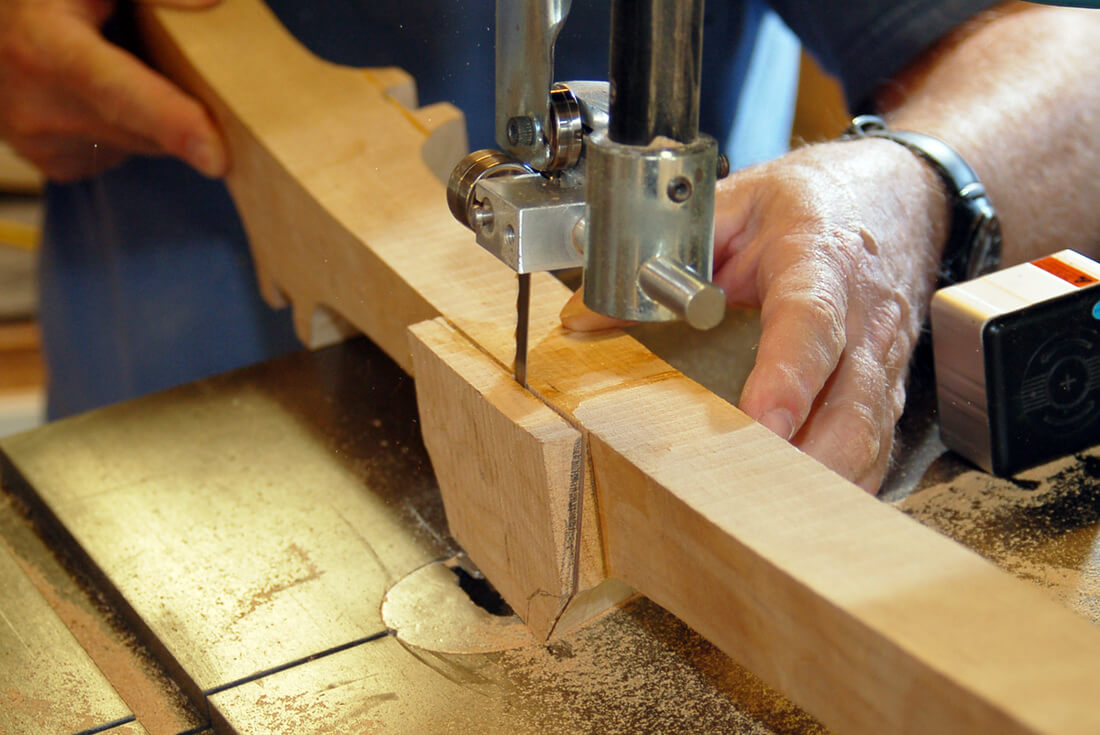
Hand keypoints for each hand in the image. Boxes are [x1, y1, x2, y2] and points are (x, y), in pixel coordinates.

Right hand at [0, 0, 225, 180]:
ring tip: (121, 68)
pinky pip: (123, 154)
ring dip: (150, 117)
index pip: (116, 89)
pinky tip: (103, 95)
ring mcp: (40, 140)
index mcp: (46, 43)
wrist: (2, 26)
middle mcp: (36, 101)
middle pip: (148, 129)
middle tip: (164, 59)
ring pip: (142, 146)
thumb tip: (211, 4)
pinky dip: (129, 130)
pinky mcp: (52, 163)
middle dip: (179, 106)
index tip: (216, 157)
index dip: (170, 121)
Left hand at [562, 139, 947, 491]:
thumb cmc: (812, 203)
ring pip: (869, 436)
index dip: (789, 376)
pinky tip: (801, 510)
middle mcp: (866, 316)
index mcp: (822, 260)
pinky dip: (843, 484)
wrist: (897, 193)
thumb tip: (583, 314)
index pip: (811, 322)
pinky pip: (874, 448)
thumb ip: (662, 256)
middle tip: (752, 499)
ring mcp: (884, 360)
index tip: (762, 421)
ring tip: (768, 521)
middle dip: (809, 457)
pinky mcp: (888, 391)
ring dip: (825, 482)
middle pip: (853, 402)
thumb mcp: (733, 203)